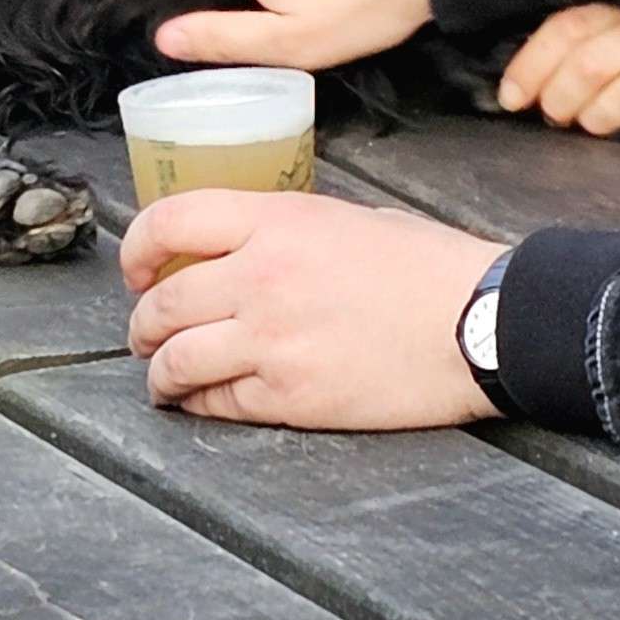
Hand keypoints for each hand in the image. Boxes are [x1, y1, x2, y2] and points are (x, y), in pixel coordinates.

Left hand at [120, 190, 506, 429]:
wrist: (484, 322)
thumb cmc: (427, 265)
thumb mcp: (342, 216)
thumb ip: (280, 229)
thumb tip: (234, 247)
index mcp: (275, 221)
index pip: (168, 220)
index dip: (136, 248)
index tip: (135, 269)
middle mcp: (261, 276)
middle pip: (162, 303)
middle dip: (142, 323)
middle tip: (143, 332)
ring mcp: (273, 340)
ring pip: (177, 360)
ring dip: (158, 371)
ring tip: (161, 376)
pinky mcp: (293, 397)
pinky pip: (219, 403)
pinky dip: (200, 403)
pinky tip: (202, 400)